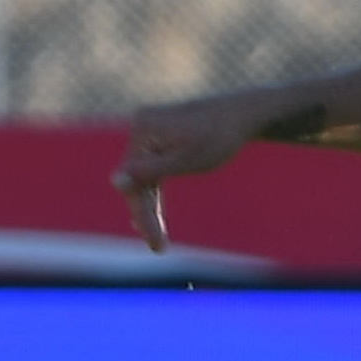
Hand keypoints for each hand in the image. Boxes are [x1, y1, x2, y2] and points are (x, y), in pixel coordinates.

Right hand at [113, 95, 262, 252]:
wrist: (244, 113)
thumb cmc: (220, 136)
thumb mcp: (187, 159)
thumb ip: (150, 171)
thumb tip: (115, 181)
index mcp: (144, 129)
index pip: (134, 181)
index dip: (142, 214)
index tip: (156, 245)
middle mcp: (141, 126)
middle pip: (137, 178)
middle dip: (146, 213)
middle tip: (159, 247)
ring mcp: (149, 129)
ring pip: (144, 175)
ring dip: (149, 205)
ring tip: (157, 238)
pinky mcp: (160, 134)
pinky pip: (152, 167)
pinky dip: (156, 189)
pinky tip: (154, 212)